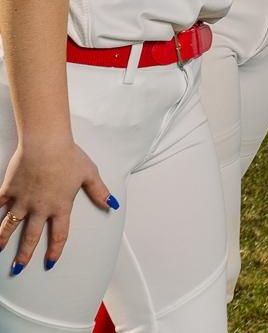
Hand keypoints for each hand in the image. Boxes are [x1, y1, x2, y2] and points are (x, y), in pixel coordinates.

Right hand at [0, 137, 116, 273]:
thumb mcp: (89, 174)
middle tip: (18, 267)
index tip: (50, 263)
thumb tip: (112, 205)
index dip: (55, 251)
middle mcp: (39, 208)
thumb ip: (100, 192)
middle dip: (24, 254)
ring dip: (2, 239)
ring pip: (9, 225)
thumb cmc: (69, 156)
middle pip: (31, 237)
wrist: (45, 144)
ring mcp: (21, 200)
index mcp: (60, 206)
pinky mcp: (8, 190)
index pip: (59, 235)